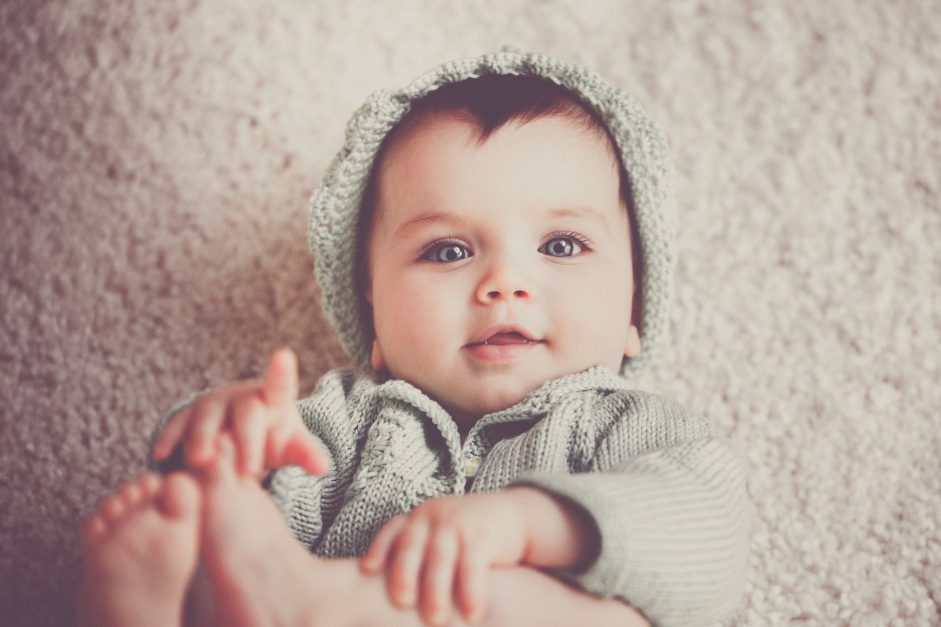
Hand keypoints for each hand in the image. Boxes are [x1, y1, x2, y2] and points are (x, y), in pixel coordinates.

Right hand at [152, 348, 329, 477]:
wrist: (237, 433)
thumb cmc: (270, 436)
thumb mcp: (290, 445)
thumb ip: (305, 453)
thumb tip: (324, 468)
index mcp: (273, 399)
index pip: (280, 386)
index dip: (281, 372)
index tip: (284, 356)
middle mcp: (242, 396)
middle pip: (247, 413)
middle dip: (248, 440)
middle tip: (249, 470)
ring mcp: (213, 404)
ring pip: (208, 417)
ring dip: (204, 438)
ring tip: (202, 462)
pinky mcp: (187, 416)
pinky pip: (177, 425)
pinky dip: (171, 438)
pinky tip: (161, 455)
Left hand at [359, 491, 530, 625]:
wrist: (515, 515)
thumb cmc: (469, 535)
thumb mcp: (440, 534)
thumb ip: (419, 553)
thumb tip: (387, 590)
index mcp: (421, 518)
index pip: (394, 530)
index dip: (380, 548)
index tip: (367, 569)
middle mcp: (436, 517)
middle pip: (413, 546)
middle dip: (404, 573)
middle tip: (401, 602)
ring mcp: (459, 523)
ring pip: (441, 558)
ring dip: (437, 590)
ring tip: (435, 620)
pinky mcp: (484, 535)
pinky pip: (474, 565)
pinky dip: (471, 591)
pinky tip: (472, 615)